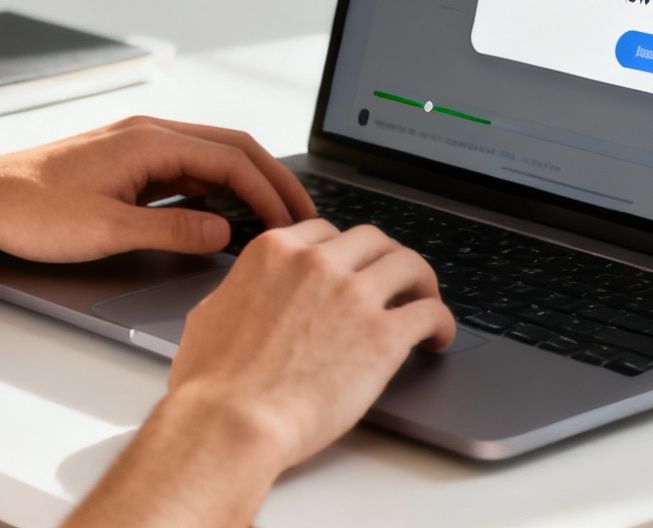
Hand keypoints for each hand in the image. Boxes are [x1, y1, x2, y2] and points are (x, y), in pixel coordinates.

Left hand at [0, 115, 315, 262]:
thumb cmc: (32, 210)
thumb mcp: (109, 231)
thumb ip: (173, 232)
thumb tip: (224, 233)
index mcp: (149, 140)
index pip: (232, 158)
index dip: (270, 191)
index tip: (294, 222)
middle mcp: (148, 134)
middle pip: (231, 149)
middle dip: (272, 180)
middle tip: (305, 214)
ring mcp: (137, 147)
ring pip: (210, 158)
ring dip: (245, 184)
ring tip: (274, 217)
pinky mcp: (125, 165)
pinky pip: (186, 170)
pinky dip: (215, 190)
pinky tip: (224, 215)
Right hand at [165, 218, 456, 473]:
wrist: (231, 421)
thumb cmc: (211, 382)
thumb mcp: (211, 313)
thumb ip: (241, 292)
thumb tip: (248, 296)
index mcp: (275, 252)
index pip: (324, 231)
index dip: (343, 251)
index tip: (351, 267)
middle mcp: (317, 263)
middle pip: (372, 239)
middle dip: (384, 259)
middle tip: (392, 282)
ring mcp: (354, 295)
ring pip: (409, 264)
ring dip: (421, 282)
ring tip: (424, 301)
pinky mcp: (383, 336)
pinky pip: (430, 312)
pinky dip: (441, 322)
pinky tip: (437, 338)